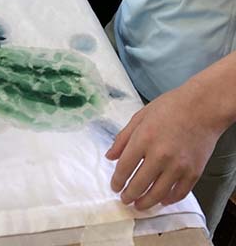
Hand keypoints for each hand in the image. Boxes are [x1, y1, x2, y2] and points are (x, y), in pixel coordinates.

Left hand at [107, 80, 224, 209]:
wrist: (202, 108)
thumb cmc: (169, 107)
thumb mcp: (140, 116)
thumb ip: (123, 138)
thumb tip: (110, 156)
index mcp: (144, 138)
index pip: (124, 167)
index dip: (117, 180)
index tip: (114, 186)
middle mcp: (160, 155)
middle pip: (139, 184)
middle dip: (129, 195)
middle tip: (125, 199)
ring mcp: (178, 166)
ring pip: (158, 194)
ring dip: (146, 202)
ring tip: (139, 205)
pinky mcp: (193, 173)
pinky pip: (178, 193)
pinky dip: (168, 200)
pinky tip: (161, 199)